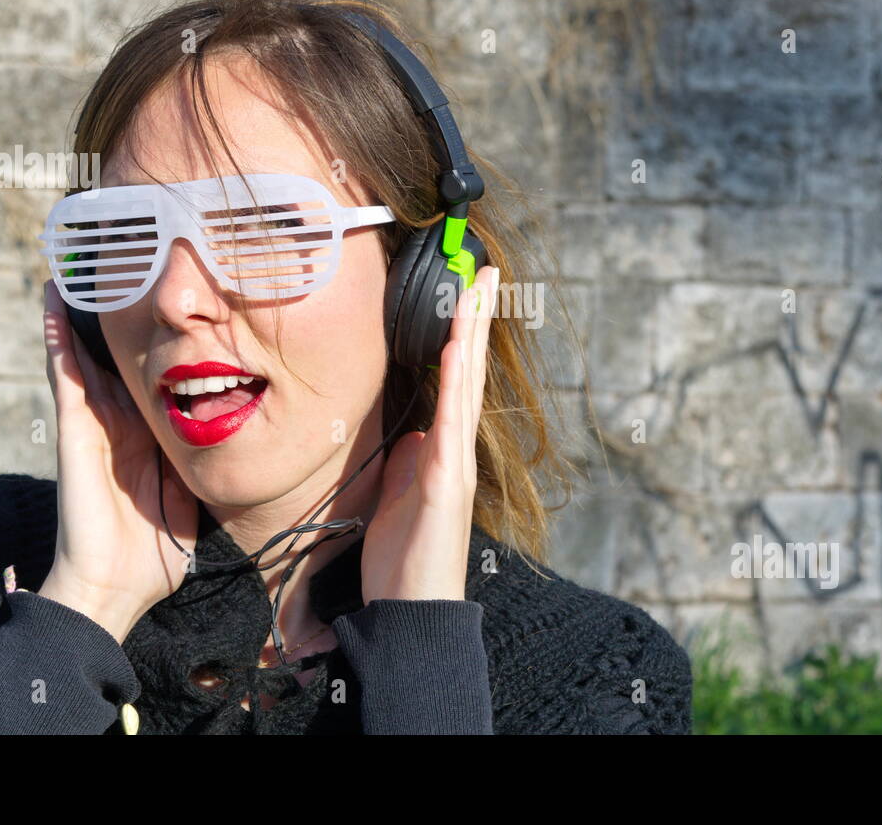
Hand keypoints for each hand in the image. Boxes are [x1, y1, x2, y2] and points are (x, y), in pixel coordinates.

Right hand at [38, 280, 198, 642]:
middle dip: (117, 315)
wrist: (118, 587)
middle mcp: (119, 423)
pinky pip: (64, 373)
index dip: (158, 342)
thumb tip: (246, 437)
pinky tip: (52, 299)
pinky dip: (55, 336)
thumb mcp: (195, 494)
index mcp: (148, 437)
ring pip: (85, 354)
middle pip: (116, 356)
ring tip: (78, 262)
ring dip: (80, 310)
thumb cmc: (158, 551)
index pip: (153, 377)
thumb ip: (209, 463)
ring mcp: (94, 423)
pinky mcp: (74, 429)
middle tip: (122, 261)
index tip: (173, 302)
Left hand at [362, 265, 498, 603]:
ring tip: (475, 291)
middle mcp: (456, 450)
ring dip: (470, 336)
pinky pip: (449, 425)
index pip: (455, 379)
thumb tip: (410, 431)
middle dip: (476, 318)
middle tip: (483, 269)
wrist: (411, 613)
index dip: (462, 332)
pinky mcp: (444, 484)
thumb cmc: (404, 559)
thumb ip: (408, 458)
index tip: (466, 290)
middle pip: (470, 371)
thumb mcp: (399, 493)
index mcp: (443, 449)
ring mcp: (454, 465)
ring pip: (466, 387)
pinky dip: (455, 385)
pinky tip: (456, 350)